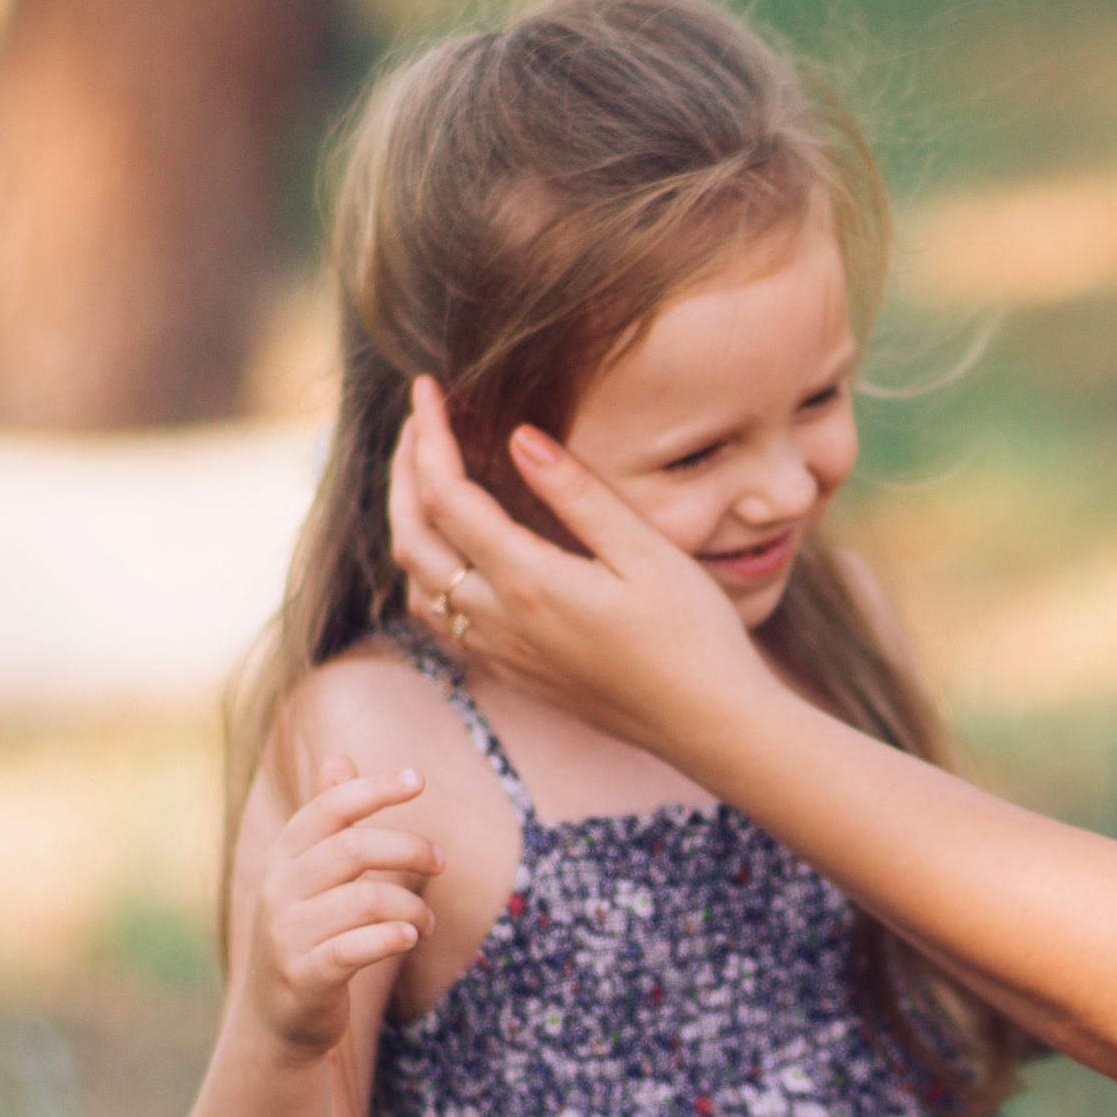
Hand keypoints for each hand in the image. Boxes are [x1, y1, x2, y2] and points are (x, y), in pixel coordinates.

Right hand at [238, 757, 440, 1063]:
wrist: (275, 1017)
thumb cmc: (306, 932)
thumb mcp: (308, 873)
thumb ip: (327, 820)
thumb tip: (340, 757)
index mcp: (284, 858)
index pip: (326, 810)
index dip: (372, 790)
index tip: (419, 780)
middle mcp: (278, 891)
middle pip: (352, 850)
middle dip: (409, 849)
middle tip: (441, 863)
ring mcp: (286, 935)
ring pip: (364, 901)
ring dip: (411, 907)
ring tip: (426, 922)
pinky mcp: (304, 977)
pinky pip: (356, 949)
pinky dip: (392, 939)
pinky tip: (410, 938)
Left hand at [386, 375, 759, 751]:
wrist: (712, 726)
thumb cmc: (695, 636)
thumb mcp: (646, 553)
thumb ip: (578, 494)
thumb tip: (520, 437)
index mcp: (528, 580)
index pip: (448, 496)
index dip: (429, 438)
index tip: (427, 390)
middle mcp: (500, 620)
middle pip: (413, 541)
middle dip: (404, 476)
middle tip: (420, 427)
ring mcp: (505, 654)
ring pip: (418, 588)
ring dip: (409, 529)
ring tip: (428, 486)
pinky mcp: (519, 675)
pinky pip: (444, 624)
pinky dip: (430, 578)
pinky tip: (458, 560)